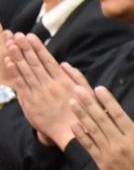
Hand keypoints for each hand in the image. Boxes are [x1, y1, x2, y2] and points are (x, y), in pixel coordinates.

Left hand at [4, 33, 84, 147]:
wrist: (71, 133)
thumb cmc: (81, 114)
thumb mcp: (86, 94)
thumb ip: (76, 78)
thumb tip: (64, 64)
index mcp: (64, 82)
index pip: (48, 61)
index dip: (38, 48)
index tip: (31, 36)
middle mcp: (50, 86)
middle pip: (35, 63)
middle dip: (25, 48)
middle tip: (17, 36)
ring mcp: (39, 94)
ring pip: (26, 72)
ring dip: (17, 57)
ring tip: (11, 44)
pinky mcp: (31, 103)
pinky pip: (21, 85)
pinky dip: (15, 74)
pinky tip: (10, 63)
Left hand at [69, 84, 133, 169]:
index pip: (118, 114)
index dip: (107, 101)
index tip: (98, 88)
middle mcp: (119, 143)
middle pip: (101, 119)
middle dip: (89, 103)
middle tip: (78, 90)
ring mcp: (108, 153)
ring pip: (92, 130)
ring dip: (81, 115)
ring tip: (72, 102)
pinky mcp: (101, 162)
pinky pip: (89, 146)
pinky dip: (80, 135)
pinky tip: (74, 124)